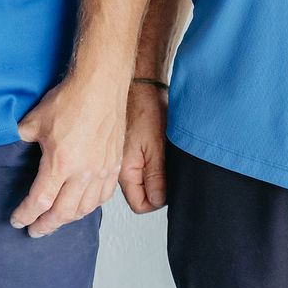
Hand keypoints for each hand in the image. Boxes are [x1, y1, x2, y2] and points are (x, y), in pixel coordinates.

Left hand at [12, 70, 125, 236]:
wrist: (100, 85)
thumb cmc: (70, 99)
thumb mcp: (34, 120)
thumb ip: (20, 139)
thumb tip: (10, 147)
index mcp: (60, 163)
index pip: (39, 202)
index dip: (25, 215)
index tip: (17, 220)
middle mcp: (83, 173)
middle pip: (62, 213)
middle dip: (45, 225)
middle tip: (34, 231)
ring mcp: (101, 171)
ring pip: (84, 209)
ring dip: (67, 219)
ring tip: (55, 221)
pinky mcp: (114, 166)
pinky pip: (103, 197)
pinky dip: (89, 207)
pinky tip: (81, 206)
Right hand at [119, 81, 168, 212]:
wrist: (139, 82)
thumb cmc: (145, 107)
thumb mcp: (155, 146)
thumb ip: (156, 177)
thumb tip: (159, 201)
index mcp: (124, 171)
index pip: (140, 205)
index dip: (157, 200)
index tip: (168, 185)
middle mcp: (118, 169)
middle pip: (139, 195)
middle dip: (156, 189)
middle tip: (167, 169)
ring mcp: (122, 159)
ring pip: (140, 181)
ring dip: (154, 175)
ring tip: (162, 156)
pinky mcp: (127, 149)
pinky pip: (139, 167)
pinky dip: (151, 162)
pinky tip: (157, 148)